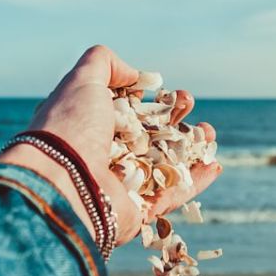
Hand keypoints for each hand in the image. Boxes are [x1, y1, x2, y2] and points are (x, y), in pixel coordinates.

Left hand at [0, 45, 221, 244]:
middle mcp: (104, 157)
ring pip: (164, 164)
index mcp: (89, 128)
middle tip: (189, 100)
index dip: (150, 99)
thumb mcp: (81, 81)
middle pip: (149, 135)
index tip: (169, 89)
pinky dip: (195, 181)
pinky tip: (214, 164)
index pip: (126, 112)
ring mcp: (121, 186)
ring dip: (190, 147)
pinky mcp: (138, 212)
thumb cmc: (69, 128)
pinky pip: (173, 195)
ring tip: (210, 132)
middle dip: (174, 117)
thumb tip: (134, 75)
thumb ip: (104, 63)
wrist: (61, 183)